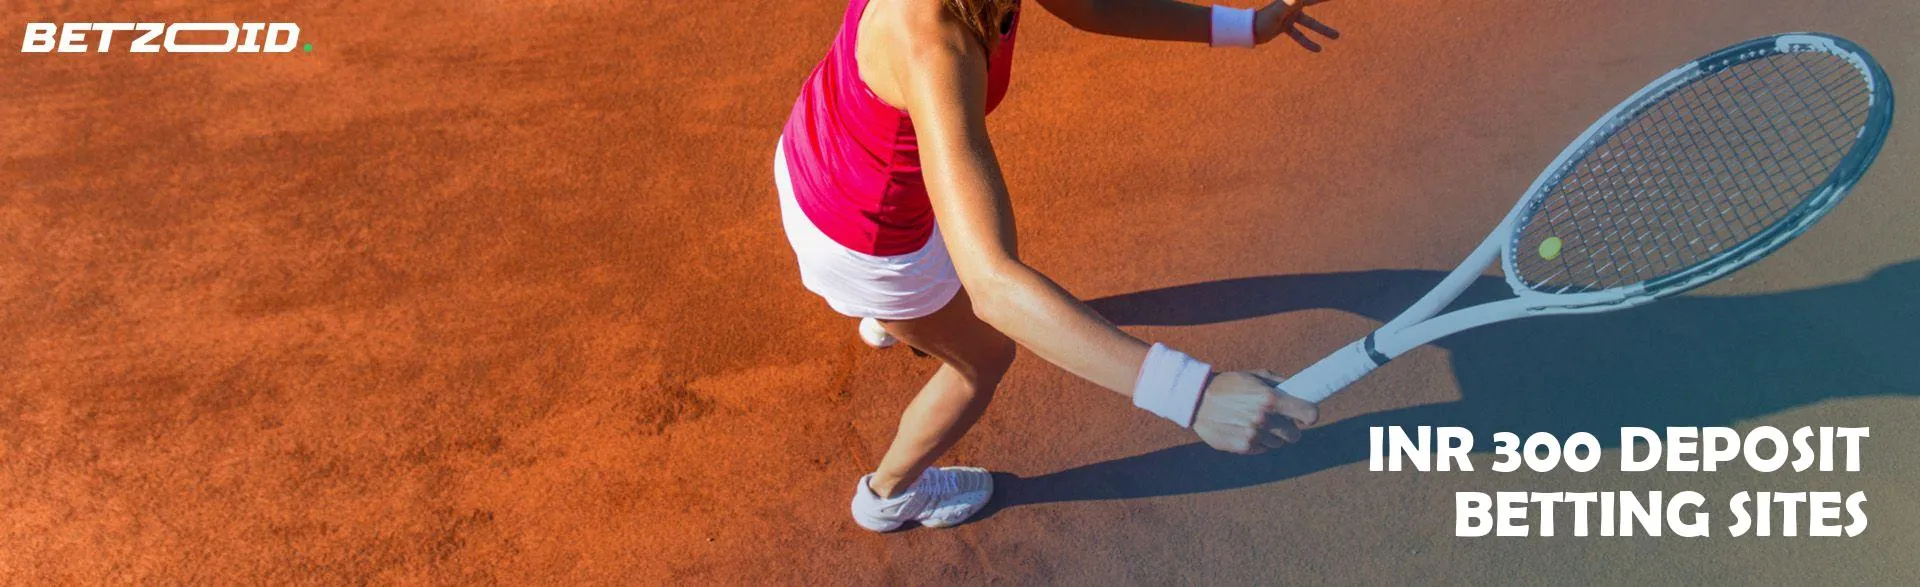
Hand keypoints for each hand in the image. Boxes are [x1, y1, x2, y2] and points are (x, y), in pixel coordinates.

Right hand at [1192, 370, 1320, 454]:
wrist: (1196, 400)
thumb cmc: (1228, 384)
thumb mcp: (1254, 376)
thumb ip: (1280, 383)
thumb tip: (1301, 389)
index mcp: (1270, 398)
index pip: (1309, 414)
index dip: (1310, 416)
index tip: (1306, 417)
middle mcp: (1264, 418)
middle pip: (1295, 435)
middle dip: (1290, 428)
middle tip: (1280, 421)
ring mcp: (1253, 434)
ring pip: (1278, 443)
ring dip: (1272, 435)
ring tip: (1257, 423)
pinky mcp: (1242, 447)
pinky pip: (1262, 449)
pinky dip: (1258, 442)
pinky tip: (1245, 430)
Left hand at [1255, 0, 1339, 51]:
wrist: (1248, 30)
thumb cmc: (1263, 20)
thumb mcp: (1278, 13)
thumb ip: (1288, 4)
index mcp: (1292, 1)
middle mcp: (1292, 6)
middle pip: (1313, 3)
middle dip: (1324, 2)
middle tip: (1341, 1)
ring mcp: (1289, 17)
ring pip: (1310, 24)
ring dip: (1322, 30)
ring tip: (1337, 36)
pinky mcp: (1284, 27)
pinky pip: (1299, 35)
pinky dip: (1307, 42)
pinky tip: (1318, 49)